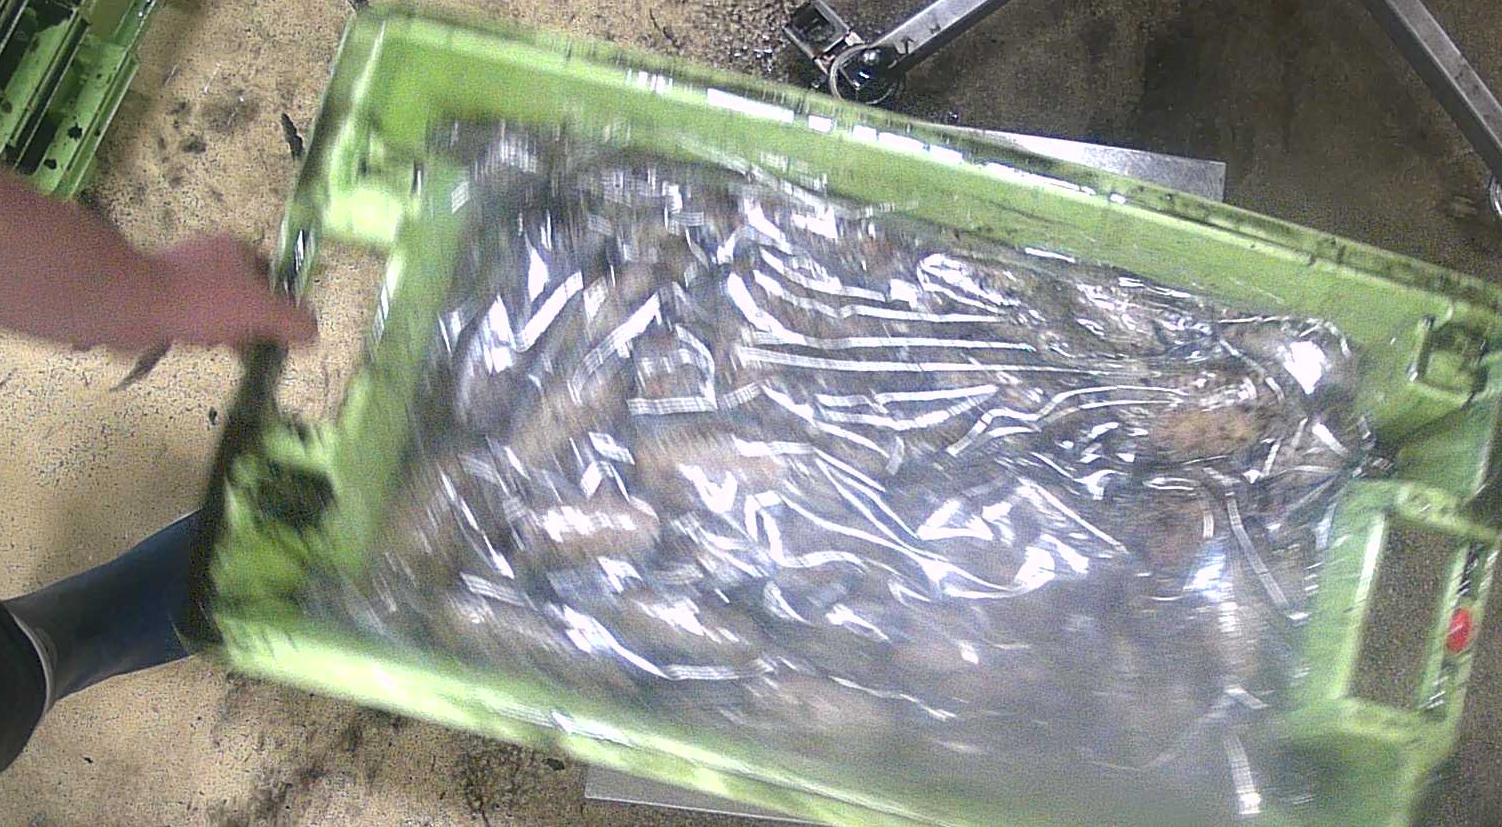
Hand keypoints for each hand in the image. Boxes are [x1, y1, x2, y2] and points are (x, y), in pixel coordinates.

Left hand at [150, 235, 317, 347]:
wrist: (133, 305)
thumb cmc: (204, 302)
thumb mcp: (262, 312)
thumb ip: (293, 321)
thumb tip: (313, 333)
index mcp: (236, 248)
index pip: (271, 274)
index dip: (278, 303)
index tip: (275, 329)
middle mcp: (208, 253)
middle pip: (244, 291)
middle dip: (249, 320)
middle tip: (248, 341)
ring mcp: (179, 271)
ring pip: (216, 305)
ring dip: (222, 327)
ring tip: (217, 343)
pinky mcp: (156, 290)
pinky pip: (189, 313)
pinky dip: (196, 328)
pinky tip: (193, 341)